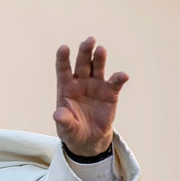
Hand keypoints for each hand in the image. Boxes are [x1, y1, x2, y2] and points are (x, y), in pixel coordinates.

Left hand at [53, 37, 128, 155]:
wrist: (89, 139)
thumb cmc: (72, 130)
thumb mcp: (65, 127)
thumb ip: (63, 120)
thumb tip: (57, 115)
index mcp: (66, 88)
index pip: (63, 69)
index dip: (63, 58)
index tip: (64, 48)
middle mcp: (81, 83)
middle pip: (82, 64)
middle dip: (85, 52)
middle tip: (89, 40)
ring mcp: (96, 86)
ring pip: (98, 68)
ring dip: (100, 58)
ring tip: (101, 49)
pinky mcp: (110, 93)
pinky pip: (115, 83)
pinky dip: (119, 78)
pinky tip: (122, 75)